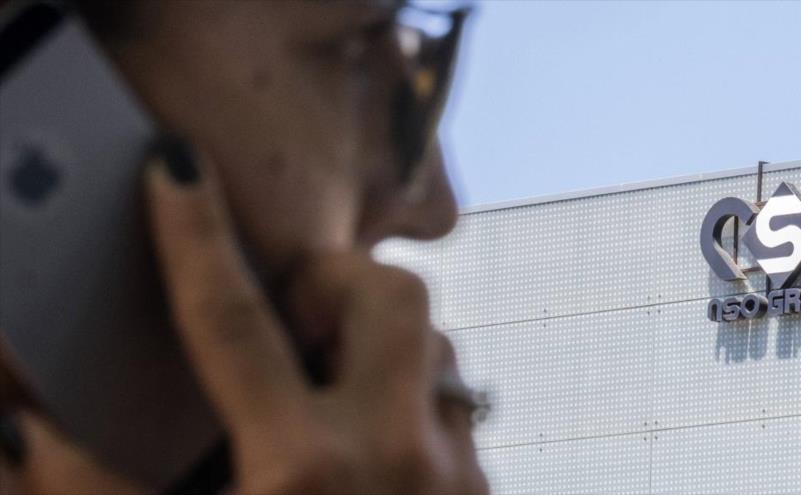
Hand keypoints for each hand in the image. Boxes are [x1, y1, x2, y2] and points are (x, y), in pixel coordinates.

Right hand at [146, 140, 488, 494]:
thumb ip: (116, 487)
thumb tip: (45, 436)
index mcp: (301, 470)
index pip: (233, 321)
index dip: (195, 235)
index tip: (179, 166)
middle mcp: (392, 455)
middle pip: (389, 292)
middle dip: (338, 275)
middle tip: (298, 312)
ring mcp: (453, 472)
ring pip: (437, 343)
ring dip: (382, 343)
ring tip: (334, 383)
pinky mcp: (482, 488)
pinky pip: (454, 403)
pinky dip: (413, 399)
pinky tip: (377, 441)